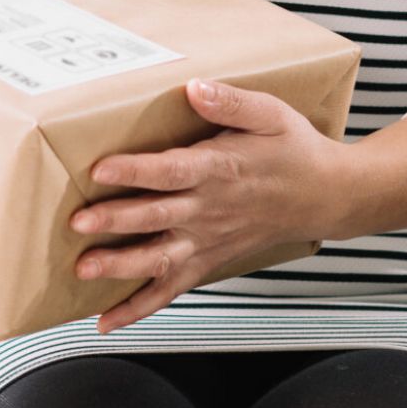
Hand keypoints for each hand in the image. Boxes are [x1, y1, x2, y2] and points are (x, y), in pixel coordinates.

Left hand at [71, 78, 353, 334]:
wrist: (327, 196)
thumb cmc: (295, 151)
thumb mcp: (272, 114)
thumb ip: (231, 102)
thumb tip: (194, 88)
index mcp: (220, 169)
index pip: (172, 171)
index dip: (136, 171)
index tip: (101, 168)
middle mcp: (210, 209)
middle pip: (157, 217)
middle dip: (116, 221)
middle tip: (79, 222)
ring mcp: (208, 240)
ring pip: (160, 259)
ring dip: (121, 267)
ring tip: (85, 270)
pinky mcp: (208, 260)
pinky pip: (171, 290)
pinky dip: (139, 308)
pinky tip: (107, 320)